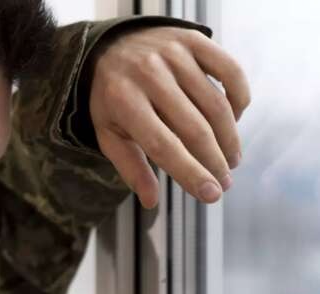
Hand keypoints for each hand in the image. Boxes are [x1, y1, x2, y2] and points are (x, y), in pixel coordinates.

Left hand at [89, 26, 250, 207]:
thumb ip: (130, 166)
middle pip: (193, 128)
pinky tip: (235, 121)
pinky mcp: (194, 39)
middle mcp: (148, 75)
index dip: (190, 172)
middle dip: (214, 162)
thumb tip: (151, 201)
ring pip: (215, 104)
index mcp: (122, 101)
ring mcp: (172, 54)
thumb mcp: (108, 132)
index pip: (161, 145)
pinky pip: (230, 72)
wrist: (112, 46)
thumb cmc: (112, 98)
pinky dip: (238, 100)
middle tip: (225, 183)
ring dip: (230, 138)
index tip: (212, 195)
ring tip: (230, 160)